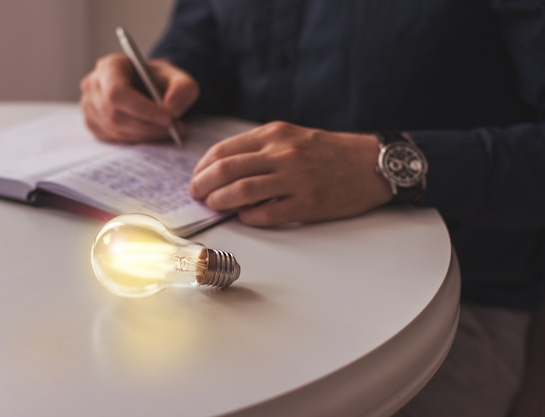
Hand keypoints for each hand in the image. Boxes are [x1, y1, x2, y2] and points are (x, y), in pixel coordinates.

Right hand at [79, 54, 198, 142]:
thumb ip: (182, 88)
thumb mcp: (178, 77)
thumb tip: (172, 109)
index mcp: (110, 67)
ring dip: (148, 135)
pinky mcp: (94, 125)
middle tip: (177, 129)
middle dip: (149, 126)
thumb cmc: (159, 80)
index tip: (168, 118)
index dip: (142, 109)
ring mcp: (90, 107)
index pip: (117, 92)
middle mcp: (94, 86)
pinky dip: (139, 139)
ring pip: (117, 131)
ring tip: (172, 131)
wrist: (149, 87)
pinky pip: (116, 139)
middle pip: (117, 115)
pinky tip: (154, 132)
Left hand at [190, 122, 393, 226]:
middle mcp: (282, 154)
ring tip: (215, 206)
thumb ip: (260, 149)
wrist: (371, 164)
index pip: (224, 150)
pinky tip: (245, 216)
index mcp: (275, 135)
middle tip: (196, 195)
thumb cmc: (330, 152)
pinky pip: (265, 214)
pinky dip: (248, 217)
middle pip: (225, 170)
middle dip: (202, 185)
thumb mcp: (292, 136)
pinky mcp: (307, 204)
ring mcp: (295, 179)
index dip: (202, 167)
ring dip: (219, 202)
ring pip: (240, 192)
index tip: (197, 178)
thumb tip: (224, 171)